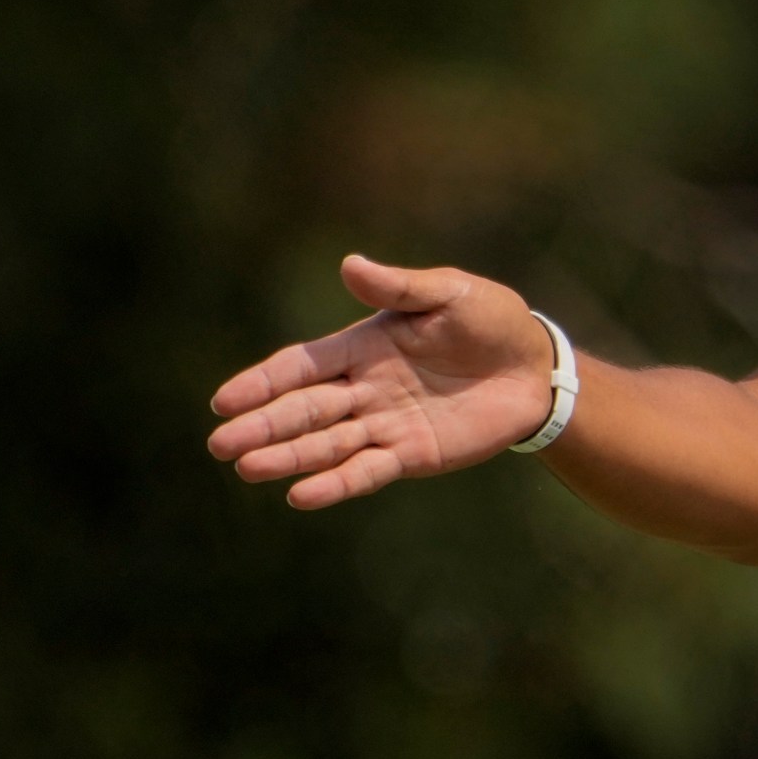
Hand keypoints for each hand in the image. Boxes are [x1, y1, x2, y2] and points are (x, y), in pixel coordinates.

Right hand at [207, 255, 556, 508]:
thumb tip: (349, 264)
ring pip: (327, 444)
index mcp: (365, 345)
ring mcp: (385, 423)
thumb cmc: (491, 320)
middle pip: (304, 409)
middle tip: (221, 444)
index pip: (302, 366)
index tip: (223, 401)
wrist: (536, 367)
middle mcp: (365, 387)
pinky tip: (301, 495)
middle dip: (263, 426)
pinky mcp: (411, 453)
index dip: (263, 382)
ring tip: (248, 469)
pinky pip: (366, 471)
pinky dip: (335, 483)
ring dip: (289, 457)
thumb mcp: (449, 293)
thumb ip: (400, 287)